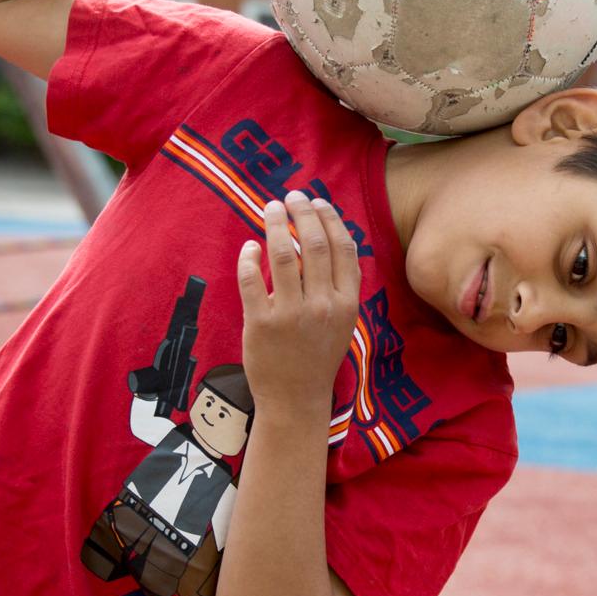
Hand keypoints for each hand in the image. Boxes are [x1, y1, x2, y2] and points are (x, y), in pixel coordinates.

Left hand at [237, 191, 359, 416]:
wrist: (296, 399)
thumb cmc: (318, 356)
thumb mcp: (342, 321)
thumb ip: (337, 285)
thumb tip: (325, 238)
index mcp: (347, 303)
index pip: (343, 248)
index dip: (330, 218)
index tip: (317, 201)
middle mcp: (323, 305)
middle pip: (315, 244)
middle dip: (302, 212)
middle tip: (291, 196)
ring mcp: (291, 314)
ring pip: (284, 254)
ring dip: (275, 224)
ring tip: (270, 209)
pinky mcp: (262, 323)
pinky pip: (252, 279)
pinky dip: (249, 257)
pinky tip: (250, 247)